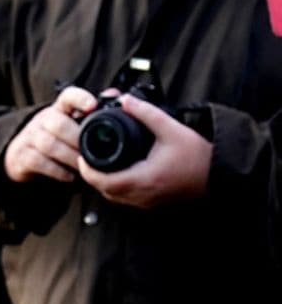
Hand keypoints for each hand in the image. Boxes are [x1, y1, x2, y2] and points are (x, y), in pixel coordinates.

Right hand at [4, 85, 96, 183]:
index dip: (79, 98)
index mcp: (59, 109)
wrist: (21, 155)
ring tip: (83, 167)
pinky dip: (57, 171)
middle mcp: (43, 120)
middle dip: (77, 139)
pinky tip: (69, 176)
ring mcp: (30, 137)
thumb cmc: (55, 139)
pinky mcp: (22, 155)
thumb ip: (92, 113)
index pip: (67, 96)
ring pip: (48, 144)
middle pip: (58, 123)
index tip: (92, 106)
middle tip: (92, 152)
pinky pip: (39, 161)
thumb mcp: (71, 124)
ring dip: (69, 157)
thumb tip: (114, 94)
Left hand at [79, 93, 210, 207]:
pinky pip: (127, 199)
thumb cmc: (199, 156)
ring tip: (100, 164)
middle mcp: (143, 195)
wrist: (221, 174)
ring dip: (104, 183)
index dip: (87, 171)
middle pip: (105, 191)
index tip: (81, 156)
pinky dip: (118, 188)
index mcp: (144, 179)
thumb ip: (147, 113)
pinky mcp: (154, 203)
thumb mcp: (172, 129)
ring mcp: (148, 202)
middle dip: (93, 176)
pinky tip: (119, 173)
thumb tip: (126, 101)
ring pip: (115, 197)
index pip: (103, 182)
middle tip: (88, 158)